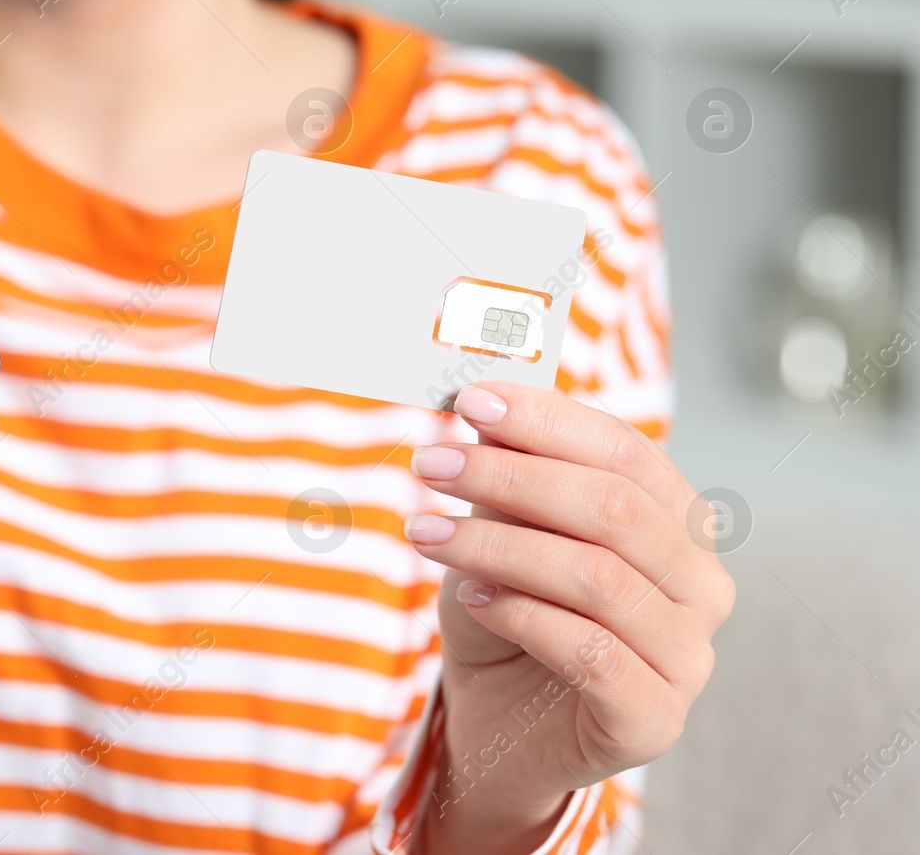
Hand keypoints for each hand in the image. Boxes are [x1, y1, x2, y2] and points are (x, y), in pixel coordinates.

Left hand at [401, 382, 733, 854]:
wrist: (497, 726)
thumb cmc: (506, 614)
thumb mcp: (499, 535)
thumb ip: (509, 483)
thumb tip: (484, 416)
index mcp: (680, 525)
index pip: (627, 452)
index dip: (548, 420)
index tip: (471, 401)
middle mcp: (702, 587)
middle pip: (613, 508)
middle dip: (510, 477)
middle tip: (430, 463)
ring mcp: (688, 658)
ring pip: (597, 578)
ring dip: (497, 546)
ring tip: (425, 533)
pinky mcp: (654, 719)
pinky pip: (590, 652)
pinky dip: (520, 614)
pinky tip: (470, 596)